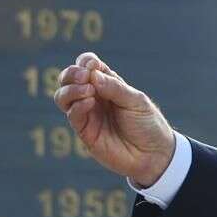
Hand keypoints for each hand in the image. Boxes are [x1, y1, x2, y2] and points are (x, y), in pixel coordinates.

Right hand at [53, 52, 177, 187]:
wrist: (153, 154)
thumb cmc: (148, 124)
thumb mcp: (136, 101)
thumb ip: (115, 87)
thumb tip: (92, 74)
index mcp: (108, 84)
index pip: (87, 65)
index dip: (85, 62)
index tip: (93, 65)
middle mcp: (94, 97)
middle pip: (69, 78)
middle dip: (71, 73)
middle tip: (84, 77)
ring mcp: (88, 114)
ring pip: (63, 97)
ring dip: (71, 89)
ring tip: (88, 90)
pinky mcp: (85, 132)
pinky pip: (72, 115)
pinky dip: (77, 105)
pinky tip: (90, 103)